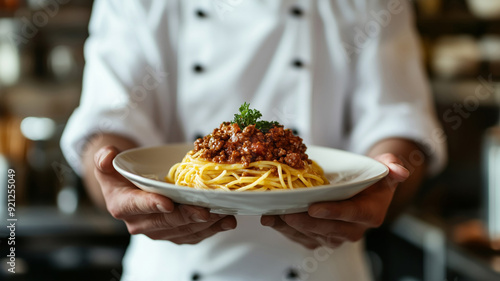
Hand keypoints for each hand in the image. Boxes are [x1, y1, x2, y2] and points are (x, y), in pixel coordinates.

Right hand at [94, 146, 236, 243]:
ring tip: (223, 214)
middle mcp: (140, 223)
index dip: (152, 205)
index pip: (137, 206)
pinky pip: (194, 236)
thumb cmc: (121, 176)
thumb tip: (108, 154)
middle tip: (205, 210)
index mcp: (122, 205)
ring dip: (205, 225)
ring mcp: (159, 231)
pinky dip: (212, 230)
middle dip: (187, 216)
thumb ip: (104, 158)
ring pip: (184, 231)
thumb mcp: (108, 164)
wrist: (130, 192)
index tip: (168, 204)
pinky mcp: (175, 234)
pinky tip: (227, 221)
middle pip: (166, 222)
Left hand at [260, 153, 409, 248]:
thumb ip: (392, 167)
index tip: (314, 208)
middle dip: (305, 223)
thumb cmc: (371, 178)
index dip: (333, 212)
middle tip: (286, 212)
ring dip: (289, 228)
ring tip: (272, 216)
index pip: (351, 214)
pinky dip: (284, 230)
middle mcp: (352, 230)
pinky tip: (270, 219)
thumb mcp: (384, 168)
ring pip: (310, 236)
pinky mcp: (318, 237)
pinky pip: (301, 238)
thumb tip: (400, 170)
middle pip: (327, 230)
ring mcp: (334, 236)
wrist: (361, 190)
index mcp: (370, 213)